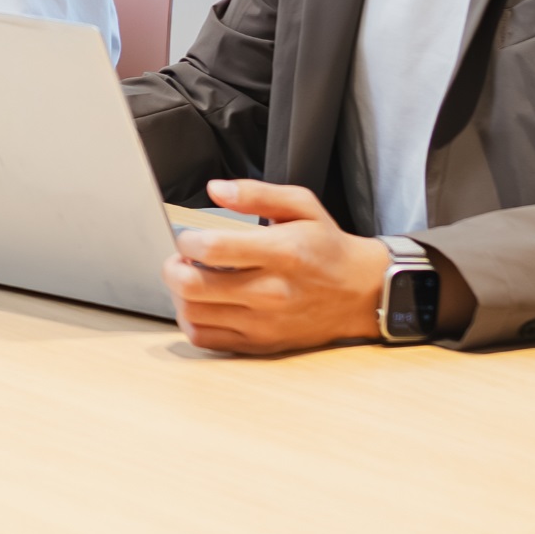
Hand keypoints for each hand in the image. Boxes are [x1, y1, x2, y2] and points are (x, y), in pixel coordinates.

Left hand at [162, 179, 391, 354]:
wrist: (361, 293)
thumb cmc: (327, 247)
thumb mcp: (302, 206)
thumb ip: (256, 194)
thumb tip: (215, 189)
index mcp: (280, 252)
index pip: (211, 249)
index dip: (186, 240)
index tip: (189, 237)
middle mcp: (271, 292)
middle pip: (192, 287)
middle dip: (173, 268)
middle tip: (181, 259)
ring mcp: (264, 323)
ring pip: (193, 313)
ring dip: (180, 294)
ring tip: (192, 279)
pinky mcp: (260, 344)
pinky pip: (205, 338)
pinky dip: (192, 320)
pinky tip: (202, 304)